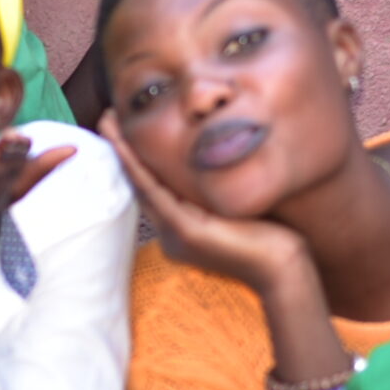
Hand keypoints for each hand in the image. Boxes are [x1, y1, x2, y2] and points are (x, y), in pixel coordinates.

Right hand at [101, 112, 311, 295]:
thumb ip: (220, 189)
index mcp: (182, 229)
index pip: (154, 188)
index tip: (124, 130)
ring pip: (141, 184)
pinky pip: (153, 191)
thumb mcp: (238, 206)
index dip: (136, 159)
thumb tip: (222, 155)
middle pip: (140, 184)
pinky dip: (136, 166)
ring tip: (108, 123)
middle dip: (121, 151)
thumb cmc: (272, 238)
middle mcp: (171, 233)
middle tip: (106, 119)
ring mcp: (175, 233)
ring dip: (122, 152)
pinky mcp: (185, 231)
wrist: (284, 270)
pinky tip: (124, 145)